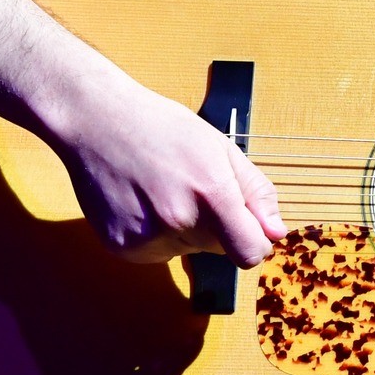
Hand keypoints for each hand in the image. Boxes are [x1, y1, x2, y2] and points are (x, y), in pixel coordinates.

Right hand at [58, 81, 288, 267]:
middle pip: (221, 249)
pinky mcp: (122, 247)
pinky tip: (143, 201)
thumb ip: (255, 192)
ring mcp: (146, 238)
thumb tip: (276, 233)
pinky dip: (157, 234)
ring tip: (163, 189)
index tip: (247, 225)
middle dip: (218, 226)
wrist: (97, 121)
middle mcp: (178, 221)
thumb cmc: (164, 128)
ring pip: (189, 250)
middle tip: (193, 187)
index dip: (255, 241)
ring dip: (186, 229)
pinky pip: (158, 253)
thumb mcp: (221, 148)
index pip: (251, 253)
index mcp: (211, 194)